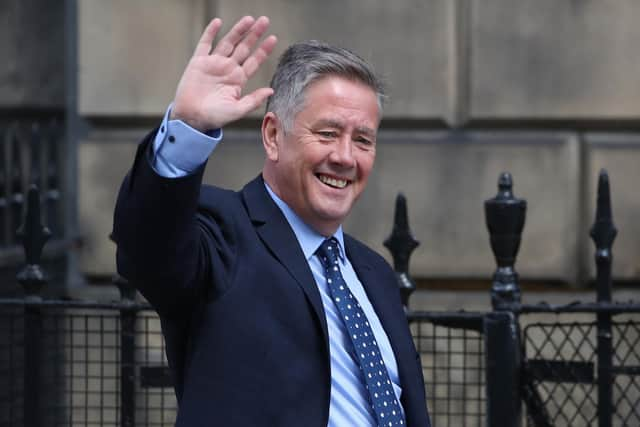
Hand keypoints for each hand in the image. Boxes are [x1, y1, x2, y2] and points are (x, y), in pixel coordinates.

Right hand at [171, 16, 277, 130]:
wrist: (192, 118)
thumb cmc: (215, 117)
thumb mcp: (237, 110)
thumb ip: (254, 100)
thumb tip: (271, 90)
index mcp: (238, 80)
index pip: (254, 61)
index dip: (263, 50)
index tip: (273, 38)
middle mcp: (228, 69)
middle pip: (244, 48)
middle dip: (254, 35)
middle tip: (265, 21)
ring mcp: (214, 64)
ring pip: (228, 42)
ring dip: (238, 30)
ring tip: (249, 19)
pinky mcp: (198, 62)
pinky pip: (205, 44)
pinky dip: (211, 33)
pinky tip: (218, 22)